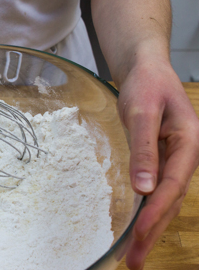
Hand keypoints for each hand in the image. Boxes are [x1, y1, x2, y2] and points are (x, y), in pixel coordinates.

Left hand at [117, 62, 198, 268]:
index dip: (156, 211)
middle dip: (152, 231)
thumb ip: (144, 148)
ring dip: (149, 226)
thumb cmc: (147, 85)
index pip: (172, 185)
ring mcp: (175, 160)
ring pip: (164, 199)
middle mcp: (185, 156)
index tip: (139, 235)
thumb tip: (144, 189)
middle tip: (134, 261)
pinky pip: (157, 190)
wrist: (147, 71)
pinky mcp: (162, 160)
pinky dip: (147, 210)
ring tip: (134, 253)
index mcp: (188, 143)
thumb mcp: (141, 112)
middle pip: (170, 200)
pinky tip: (137, 226)